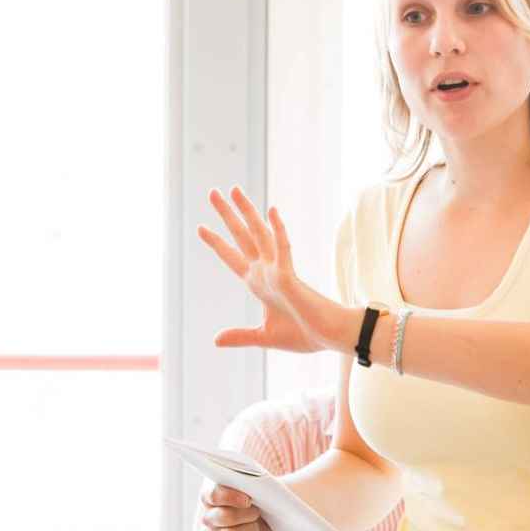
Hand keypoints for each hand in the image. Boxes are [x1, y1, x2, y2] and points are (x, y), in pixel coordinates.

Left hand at [199, 187, 358, 355]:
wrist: (329, 338)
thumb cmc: (304, 335)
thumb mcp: (264, 336)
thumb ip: (241, 336)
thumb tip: (215, 340)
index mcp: (259, 284)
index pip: (233, 257)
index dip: (217, 243)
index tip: (200, 227)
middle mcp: (267, 271)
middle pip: (242, 237)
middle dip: (227, 215)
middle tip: (212, 193)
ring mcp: (278, 271)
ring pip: (260, 234)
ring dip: (247, 212)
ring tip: (234, 190)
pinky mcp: (291, 277)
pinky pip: (284, 249)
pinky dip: (278, 230)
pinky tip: (271, 211)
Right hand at [201, 483, 265, 530]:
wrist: (270, 512)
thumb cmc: (258, 495)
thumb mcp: (253, 484)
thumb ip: (246, 482)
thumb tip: (252, 487)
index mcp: (210, 497)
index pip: (214, 496)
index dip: (231, 497)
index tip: (248, 499)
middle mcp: (210, 517)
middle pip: (223, 517)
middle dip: (246, 514)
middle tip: (257, 510)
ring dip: (251, 528)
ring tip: (257, 521)